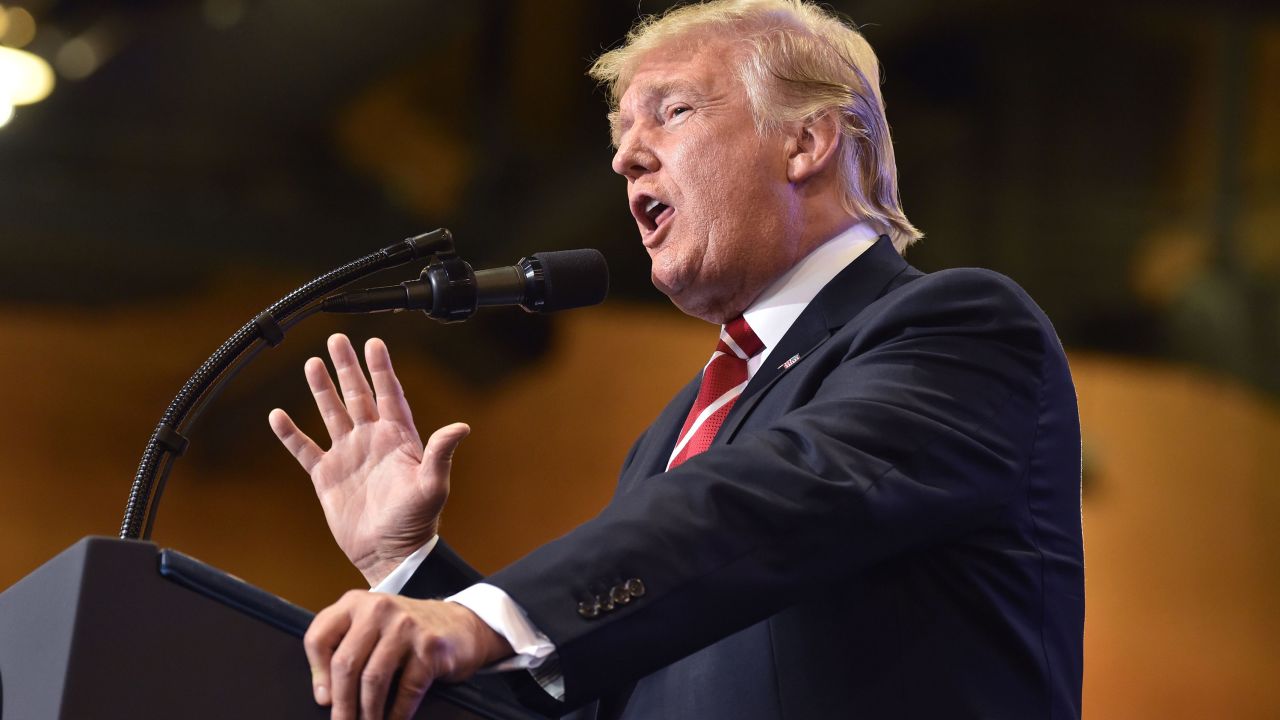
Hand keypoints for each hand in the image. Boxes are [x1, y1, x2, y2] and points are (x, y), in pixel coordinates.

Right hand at [269, 333, 469, 584]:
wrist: (390, 553)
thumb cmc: (417, 521)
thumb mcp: (432, 485)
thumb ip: (441, 453)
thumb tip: (461, 427)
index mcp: (398, 438)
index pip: (388, 393)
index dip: (380, 368)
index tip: (373, 342)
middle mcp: (371, 441)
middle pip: (357, 394)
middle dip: (347, 367)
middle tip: (337, 339)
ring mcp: (348, 456)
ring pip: (332, 413)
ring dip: (322, 390)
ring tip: (312, 363)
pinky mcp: (327, 477)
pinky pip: (304, 449)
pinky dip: (291, 433)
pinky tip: (278, 416)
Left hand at [305, 591, 513, 719]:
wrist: (460, 625)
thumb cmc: (409, 632)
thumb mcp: (372, 627)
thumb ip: (345, 648)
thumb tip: (325, 695)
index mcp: (357, 603)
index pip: (320, 637)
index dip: (317, 674)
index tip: (323, 698)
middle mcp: (379, 609)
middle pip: (346, 663)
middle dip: (341, 703)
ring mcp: (406, 626)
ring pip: (373, 679)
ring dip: (367, 712)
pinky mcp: (430, 647)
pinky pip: (405, 690)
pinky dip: (396, 713)